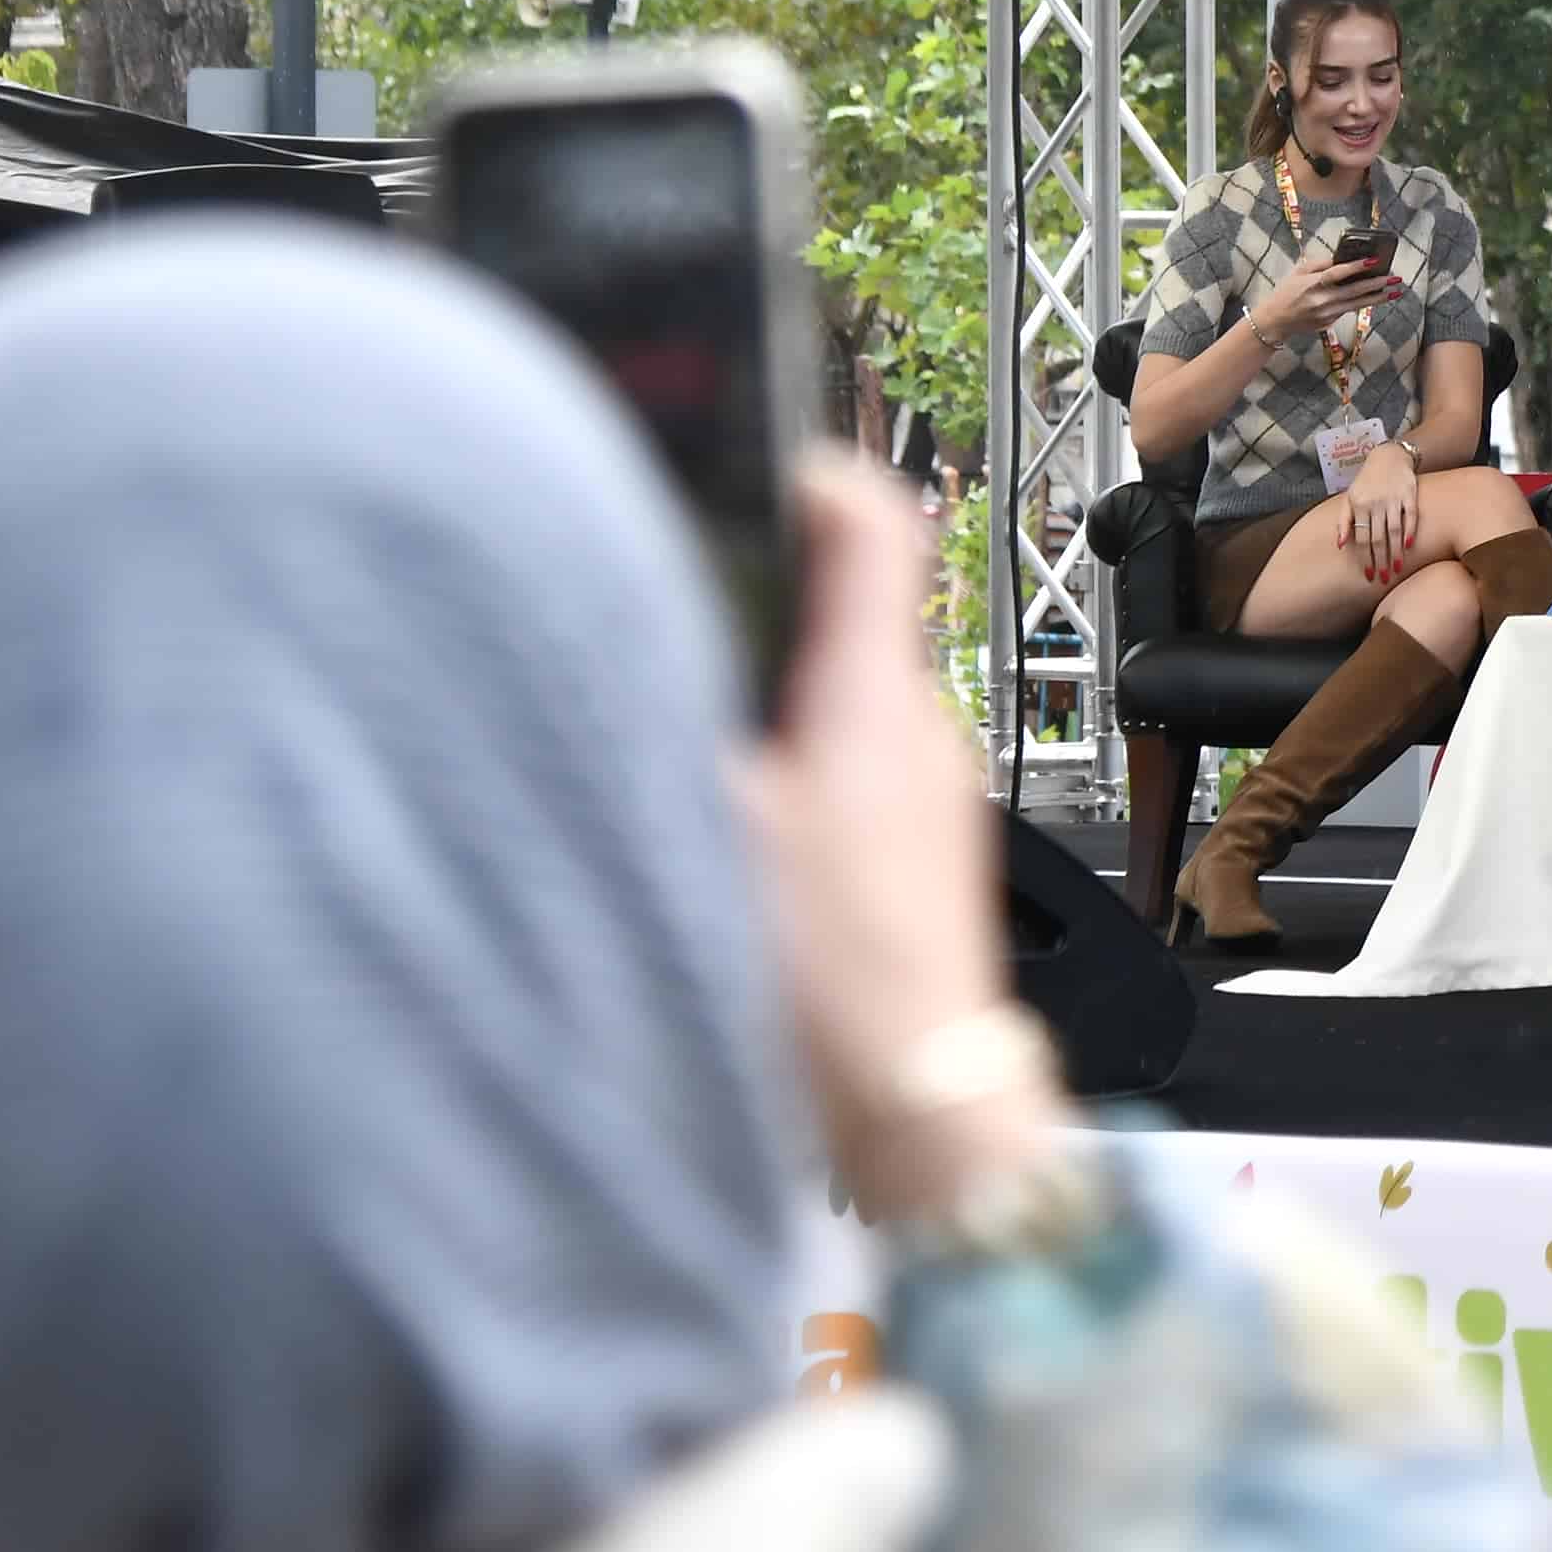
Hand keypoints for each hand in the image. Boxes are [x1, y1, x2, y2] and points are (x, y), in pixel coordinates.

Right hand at [739, 452, 1044, 1221]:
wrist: (919, 1100)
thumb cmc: (833, 982)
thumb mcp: (717, 831)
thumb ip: (673, 726)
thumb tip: (624, 659)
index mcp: (875, 697)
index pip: (874, 527)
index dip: (814, 470)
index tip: (754, 451)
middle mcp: (919, 726)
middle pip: (848, 606)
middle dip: (765, 591)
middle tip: (675, 597)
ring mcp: (926, 787)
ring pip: (843, 691)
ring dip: (773, 687)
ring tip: (688, 715)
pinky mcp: (918, 844)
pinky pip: (851, 762)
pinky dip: (794, 758)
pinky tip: (732, 811)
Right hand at [1248, 250, 1397, 353]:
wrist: (1275, 321)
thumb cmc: (1286, 292)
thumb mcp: (1298, 272)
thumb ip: (1320, 264)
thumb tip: (1341, 258)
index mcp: (1312, 285)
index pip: (1337, 274)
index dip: (1356, 267)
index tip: (1373, 260)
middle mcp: (1322, 301)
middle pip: (1354, 292)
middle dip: (1377, 284)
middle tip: (1395, 278)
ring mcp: (1327, 315)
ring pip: (1357, 305)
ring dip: (1378, 297)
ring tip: (1395, 291)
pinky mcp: (1329, 323)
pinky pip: (1348, 310)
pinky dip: (1361, 303)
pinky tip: (1374, 296)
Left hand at [1342, 435, 1423, 580]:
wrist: (1388, 456)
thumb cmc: (1367, 481)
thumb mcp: (1350, 498)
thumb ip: (1343, 521)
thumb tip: (1340, 545)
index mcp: (1359, 505)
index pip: (1361, 538)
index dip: (1364, 558)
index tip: (1368, 575)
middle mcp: (1376, 502)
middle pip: (1378, 537)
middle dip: (1380, 560)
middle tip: (1383, 578)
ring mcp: (1394, 498)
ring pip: (1394, 530)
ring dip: (1395, 551)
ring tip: (1396, 568)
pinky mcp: (1410, 494)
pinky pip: (1411, 515)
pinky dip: (1411, 530)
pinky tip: (1410, 546)